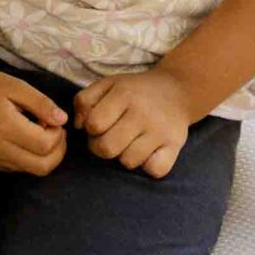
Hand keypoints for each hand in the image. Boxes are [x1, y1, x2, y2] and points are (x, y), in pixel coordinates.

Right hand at [0, 67, 68, 174]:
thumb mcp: (17, 86)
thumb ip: (42, 104)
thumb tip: (63, 120)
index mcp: (6, 128)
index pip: (45, 145)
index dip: (58, 135)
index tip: (54, 119)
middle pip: (42, 166)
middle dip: (58, 151)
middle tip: (56, 131)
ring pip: (32, 170)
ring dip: (44, 155)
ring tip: (39, 132)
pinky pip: (19, 168)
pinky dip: (30, 158)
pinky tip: (25, 139)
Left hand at [74, 68, 193, 177]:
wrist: (177, 90)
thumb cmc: (134, 91)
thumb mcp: (107, 84)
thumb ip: (84, 101)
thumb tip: (78, 126)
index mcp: (124, 94)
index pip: (94, 124)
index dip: (90, 128)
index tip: (98, 125)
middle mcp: (142, 113)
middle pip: (107, 148)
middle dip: (101, 147)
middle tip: (108, 138)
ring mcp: (160, 131)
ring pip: (128, 162)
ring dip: (124, 156)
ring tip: (128, 143)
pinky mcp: (175, 145)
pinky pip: (155, 170)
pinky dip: (148, 166)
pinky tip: (147, 153)